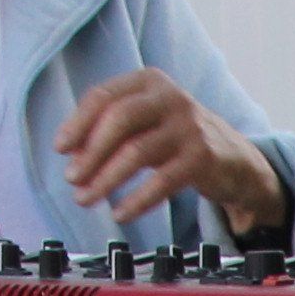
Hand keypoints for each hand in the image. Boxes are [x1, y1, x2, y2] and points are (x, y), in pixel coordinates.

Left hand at [57, 69, 280, 233]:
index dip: (77, 123)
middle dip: (90, 152)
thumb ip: (109, 135)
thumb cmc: (179, 139)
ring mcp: (189, 126)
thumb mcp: (144, 126)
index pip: (103, 96)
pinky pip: (162, 181)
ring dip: (106, 179)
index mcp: (149, 82)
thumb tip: (73, 157)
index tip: (60, 149)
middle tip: (72, 178)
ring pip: (137, 151)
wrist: (234, 159)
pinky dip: (137, 200)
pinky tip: (120, 213)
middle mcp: (170, 97)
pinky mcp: (202, 157)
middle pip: (119, 118)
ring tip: (87, 199)